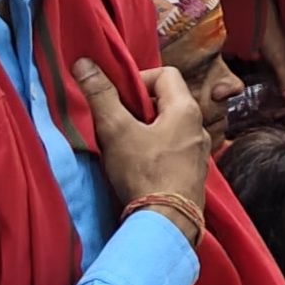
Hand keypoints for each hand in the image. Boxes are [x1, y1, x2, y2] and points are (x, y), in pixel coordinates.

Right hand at [73, 57, 211, 216]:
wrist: (167, 221)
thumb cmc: (143, 171)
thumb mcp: (116, 130)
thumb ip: (101, 96)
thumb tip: (84, 63)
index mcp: (186, 109)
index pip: (166, 74)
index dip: (139, 79)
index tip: (119, 98)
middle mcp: (200, 126)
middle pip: (168, 100)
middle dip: (140, 106)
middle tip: (117, 121)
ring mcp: (199, 151)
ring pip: (171, 127)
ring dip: (148, 129)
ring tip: (125, 145)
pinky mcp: (194, 173)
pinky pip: (175, 149)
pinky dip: (157, 149)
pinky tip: (139, 166)